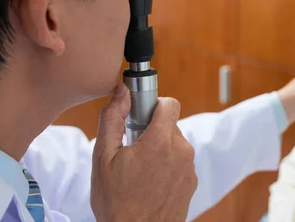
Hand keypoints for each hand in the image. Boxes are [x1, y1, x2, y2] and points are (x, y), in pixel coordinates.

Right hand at [91, 84, 196, 221]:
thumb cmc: (116, 202)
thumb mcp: (103, 158)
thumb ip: (113, 119)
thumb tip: (122, 92)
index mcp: (160, 142)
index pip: (169, 104)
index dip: (154, 104)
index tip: (140, 115)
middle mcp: (181, 151)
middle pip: (170, 125)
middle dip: (152, 131)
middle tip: (133, 149)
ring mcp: (189, 168)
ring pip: (174, 144)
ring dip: (160, 149)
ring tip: (140, 171)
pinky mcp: (192, 182)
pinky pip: (180, 162)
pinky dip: (167, 166)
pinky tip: (150, 183)